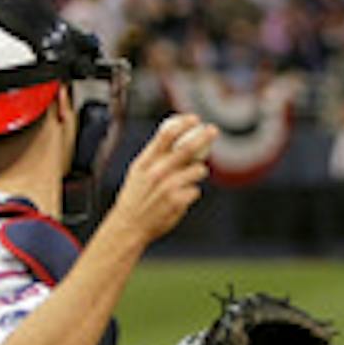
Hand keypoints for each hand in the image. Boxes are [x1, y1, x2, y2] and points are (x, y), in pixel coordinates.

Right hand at [110, 113, 217, 247]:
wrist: (129, 226)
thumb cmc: (136, 197)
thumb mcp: (138, 172)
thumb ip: (155, 155)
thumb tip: (176, 136)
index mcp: (146, 162)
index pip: (166, 135)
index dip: (183, 123)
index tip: (194, 119)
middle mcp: (157, 172)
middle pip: (187, 148)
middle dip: (204, 136)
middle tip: (214, 130)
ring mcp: (168, 187)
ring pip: (198, 170)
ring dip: (199, 171)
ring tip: (188, 179)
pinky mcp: (178, 202)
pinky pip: (196, 190)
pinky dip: (191, 192)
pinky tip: (179, 199)